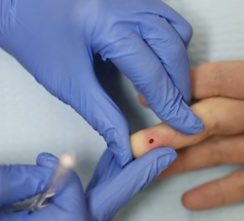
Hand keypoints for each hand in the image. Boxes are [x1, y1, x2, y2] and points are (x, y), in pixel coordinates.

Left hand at [0, 0, 202, 164]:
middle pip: (172, 51)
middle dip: (179, 86)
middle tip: (178, 112)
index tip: (187, 125)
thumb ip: (103, 116)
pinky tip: (159, 59)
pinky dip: (171, 41)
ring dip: (177, 63)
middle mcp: (125, 5)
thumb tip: (124, 145)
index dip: (172, 106)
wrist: (17, 2)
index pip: (153, 73)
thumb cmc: (33, 35)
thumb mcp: (67, 82)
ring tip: (166, 87)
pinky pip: (167, 17)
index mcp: (107, 26)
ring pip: (176, 32)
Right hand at [0, 148, 174, 220]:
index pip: (74, 219)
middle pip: (98, 218)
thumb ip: (13, 184)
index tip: (54, 160)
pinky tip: (99, 174)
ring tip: (137, 158)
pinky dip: (92, 193)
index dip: (71, 187)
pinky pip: (77, 219)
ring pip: (92, 219)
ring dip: (116, 186)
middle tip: (160, 155)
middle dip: (132, 183)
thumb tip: (56, 170)